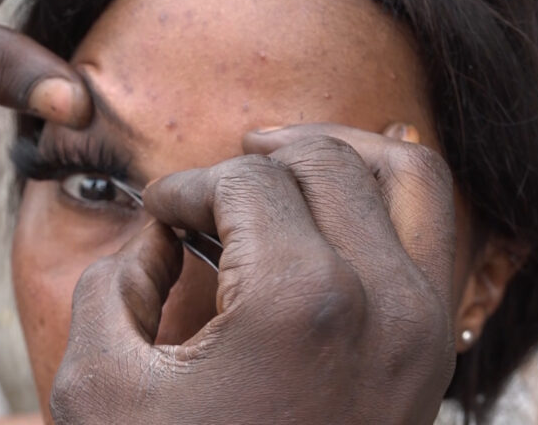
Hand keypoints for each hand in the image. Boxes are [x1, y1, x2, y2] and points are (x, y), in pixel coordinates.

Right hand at [51, 124, 456, 423]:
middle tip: (208, 196)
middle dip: (252, 164)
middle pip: (321, 161)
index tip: (161, 217)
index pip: (246, 182)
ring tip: (278, 159)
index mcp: (302, 301)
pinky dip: (384, 191)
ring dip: (335, 151)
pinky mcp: (434, 341)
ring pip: (404, 172)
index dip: (187, 188)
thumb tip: (161, 236)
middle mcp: (384, 299)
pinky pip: (430, 227)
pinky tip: (332, 200)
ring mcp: (424, 320)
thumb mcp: (102, 386)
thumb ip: (114, 282)